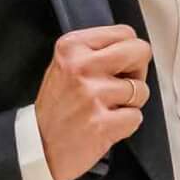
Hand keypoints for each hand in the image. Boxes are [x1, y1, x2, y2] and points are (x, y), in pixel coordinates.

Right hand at [35, 25, 155, 179]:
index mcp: (72, 46)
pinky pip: (136, 117)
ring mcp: (92, 95)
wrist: (38, 147)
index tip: (116, 68)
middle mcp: (81, 67)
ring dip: (130, 103)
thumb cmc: (57, 108)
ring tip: (106, 109)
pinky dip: (126, 124)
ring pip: (141, 89)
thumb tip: (133, 49)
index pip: (125, 33)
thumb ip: (96, 52)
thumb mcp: (65, 65)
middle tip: (121, 86)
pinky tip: (105, 125)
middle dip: (138, 71)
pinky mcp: (102, 123)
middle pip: (140, 52)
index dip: (128, 52)